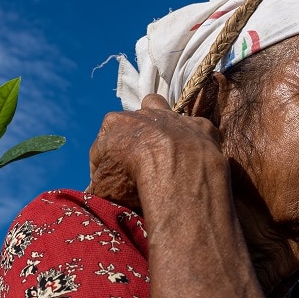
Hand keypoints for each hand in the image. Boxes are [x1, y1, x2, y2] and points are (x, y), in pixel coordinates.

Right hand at [87, 93, 226, 211]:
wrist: (175, 170)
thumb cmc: (131, 178)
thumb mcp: (103, 186)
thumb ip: (99, 183)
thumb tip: (98, 190)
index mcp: (115, 123)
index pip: (104, 142)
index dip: (105, 163)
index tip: (111, 180)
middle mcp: (144, 114)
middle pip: (135, 122)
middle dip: (135, 139)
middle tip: (137, 164)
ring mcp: (174, 117)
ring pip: (163, 108)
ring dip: (161, 122)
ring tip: (162, 148)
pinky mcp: (201, 127)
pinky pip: (196, 128)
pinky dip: (193, 140)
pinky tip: (192, 157)